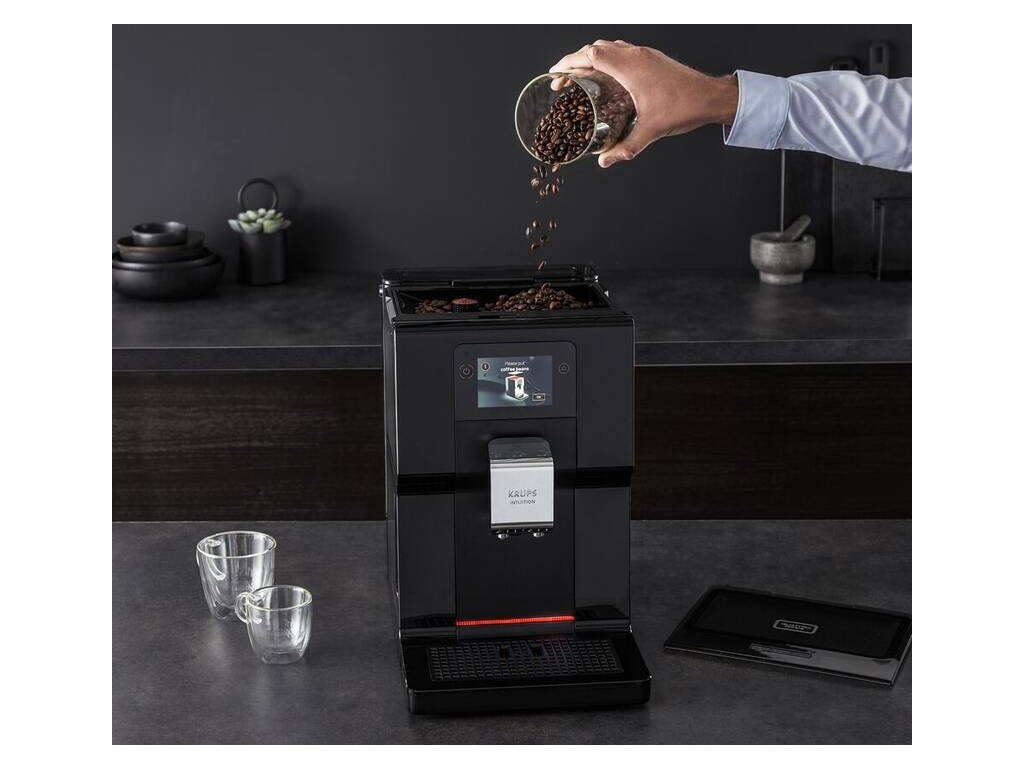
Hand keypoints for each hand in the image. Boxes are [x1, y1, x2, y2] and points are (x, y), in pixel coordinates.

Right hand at [549, 40, 737, 167]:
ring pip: (609, 47)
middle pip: (596, 48)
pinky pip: (622, 51)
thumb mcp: (651, 131)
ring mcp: (645, 54)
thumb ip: (625, 147)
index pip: (591, 54)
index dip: (569, 62)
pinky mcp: (652, 58)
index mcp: (631, 67)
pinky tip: (607, 78)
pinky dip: (608, 60)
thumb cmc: (684, 108)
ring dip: (591, 58)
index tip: (556, 73)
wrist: (711, 96)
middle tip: (562, 79)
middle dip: (575, 61)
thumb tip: (605, 162)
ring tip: (580, 76)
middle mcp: (636, 55)